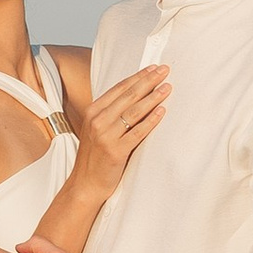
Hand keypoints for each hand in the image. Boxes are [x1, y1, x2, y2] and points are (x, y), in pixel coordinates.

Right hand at [72, 60, 167, 189]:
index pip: (119, 88)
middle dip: (148, 81)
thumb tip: (135, 96)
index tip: (153, 68)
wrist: (85, 184)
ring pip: (134, 111)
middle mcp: (97, 121)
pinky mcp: (115, 151)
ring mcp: (105, 136)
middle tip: (164, 71)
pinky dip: (150, 120)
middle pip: (128, 96)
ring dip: (153, 97)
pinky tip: (161, 111)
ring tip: (167, 88)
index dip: (138, 76)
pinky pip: (137, 132)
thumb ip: (110, 113)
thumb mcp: (97, 129)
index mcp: (93, 111)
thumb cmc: (95, 156)